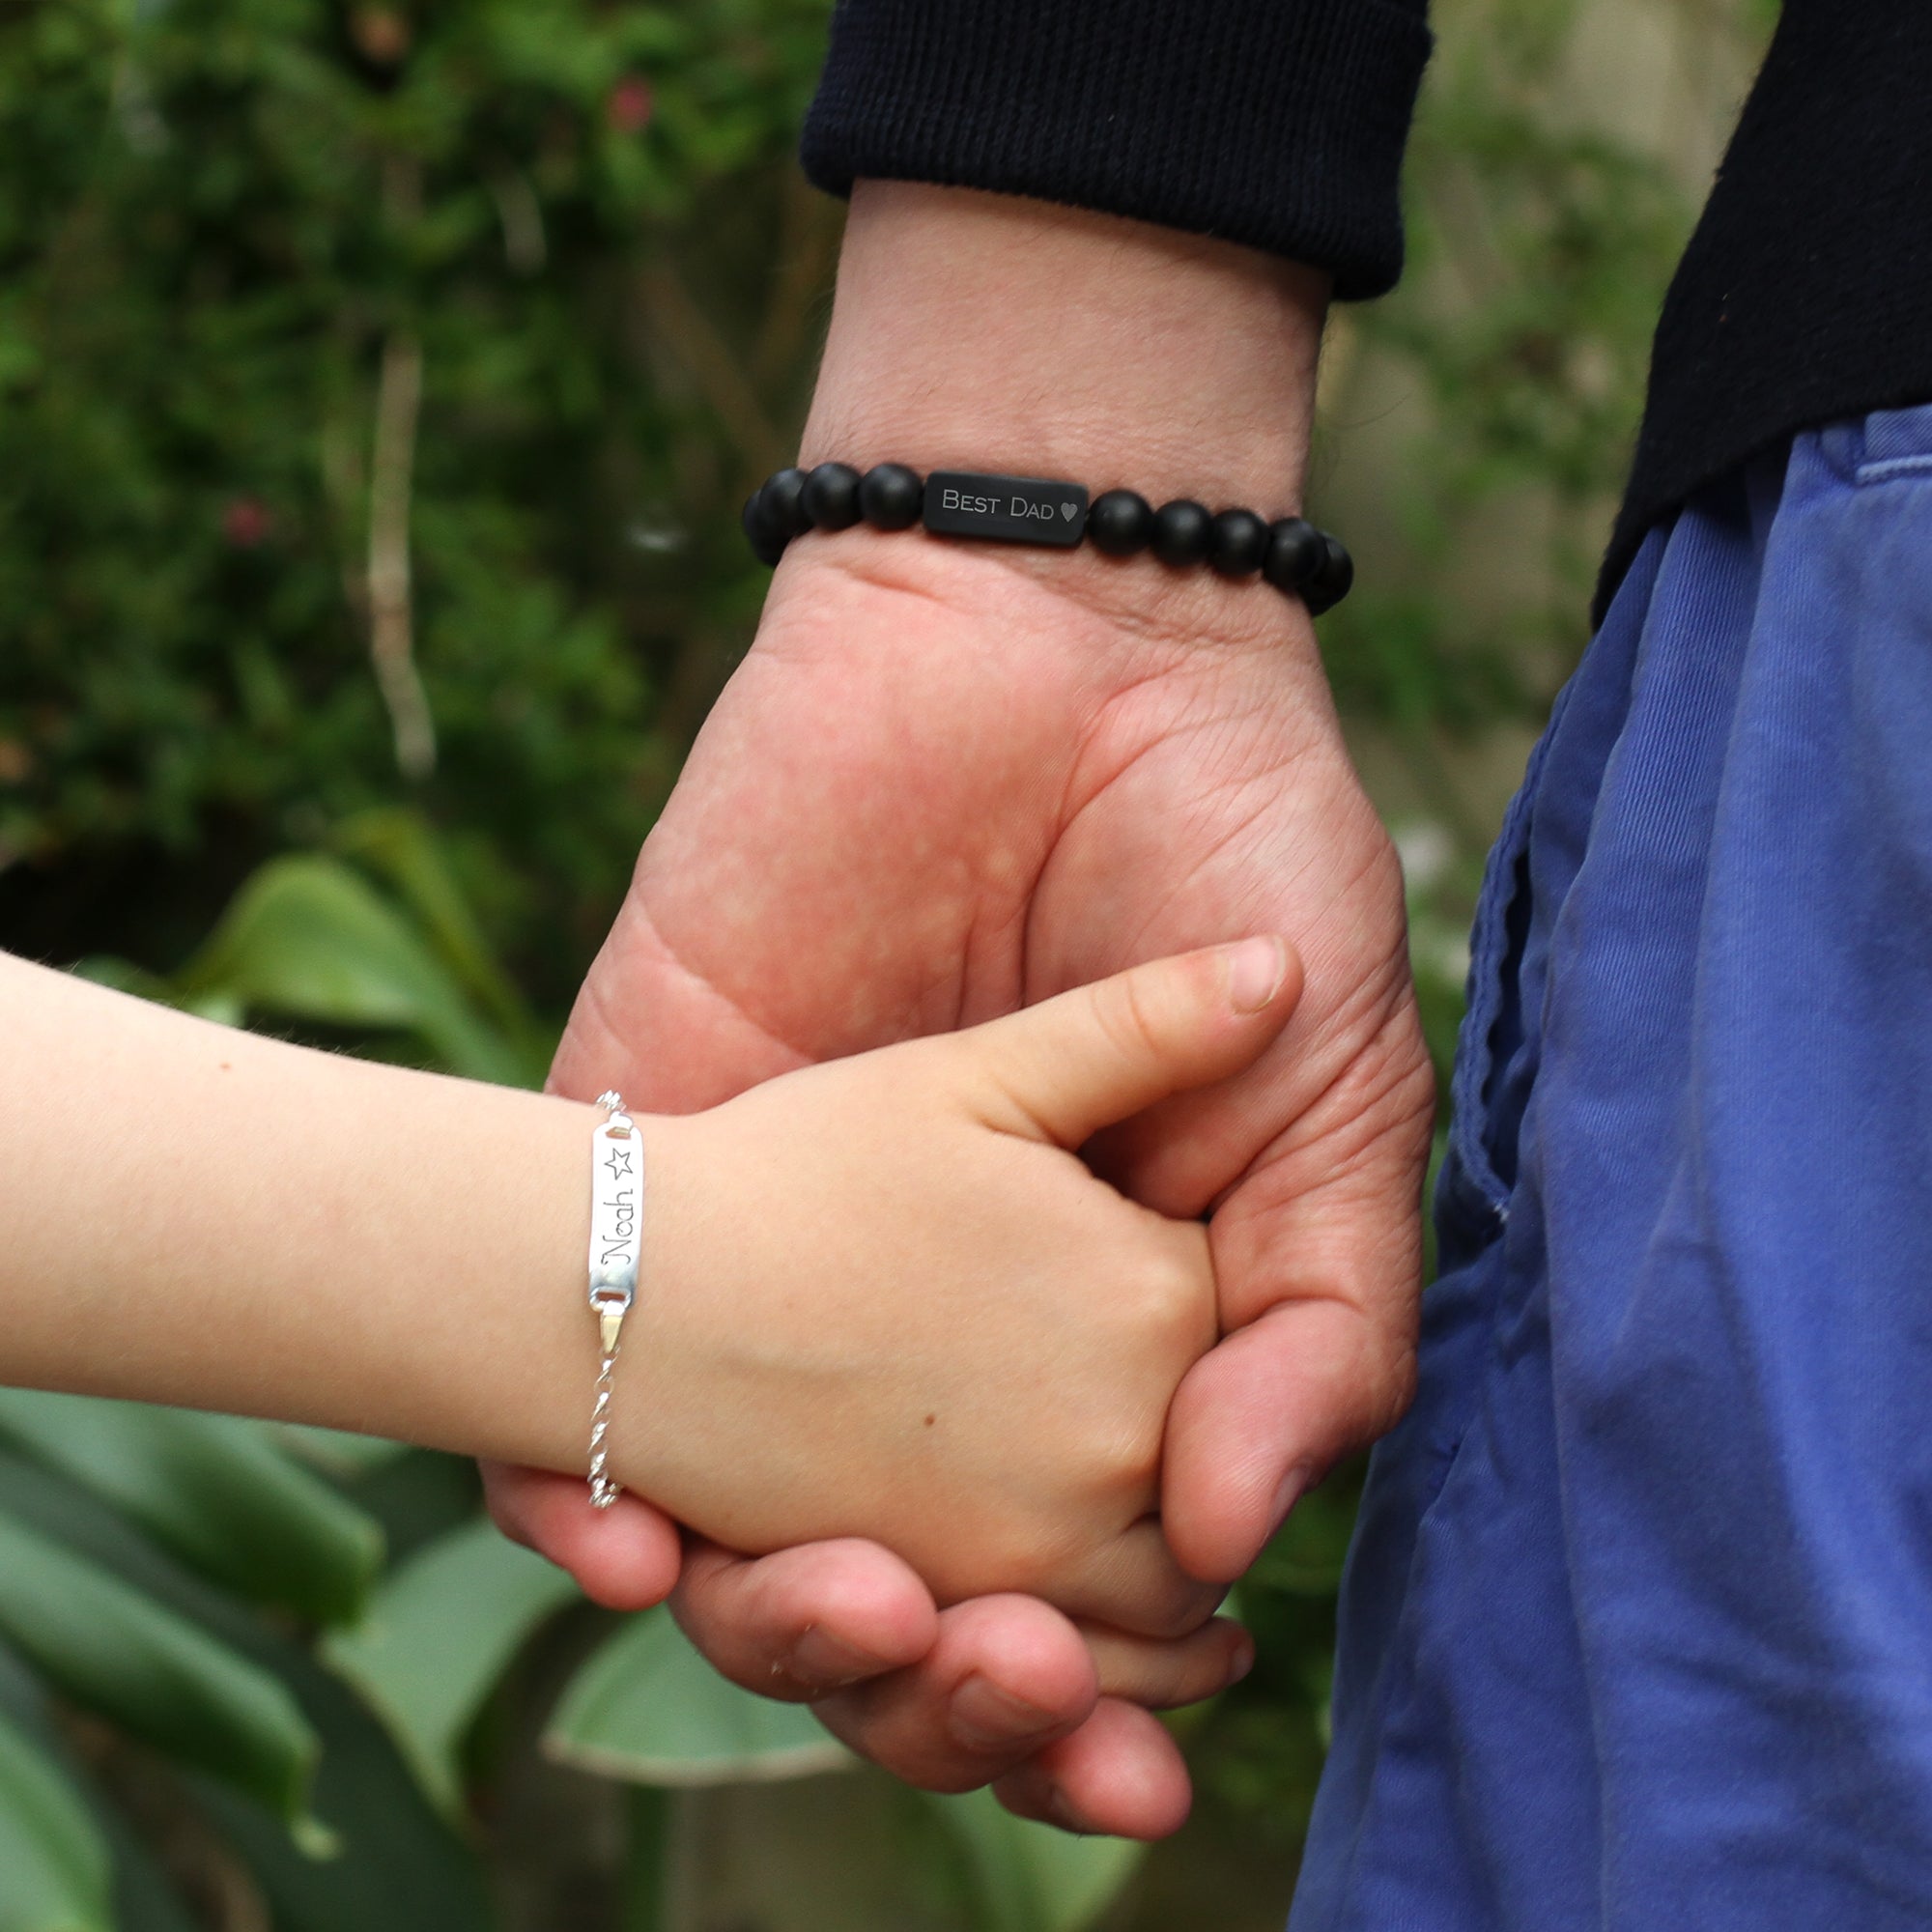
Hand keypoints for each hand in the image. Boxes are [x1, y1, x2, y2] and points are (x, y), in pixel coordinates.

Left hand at [490, 183, 1433, 1837]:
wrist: (1072, 640)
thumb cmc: (1231, 855)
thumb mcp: (1325, 1103)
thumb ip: (1312, 1324)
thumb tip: (1232, 1547)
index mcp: (1075, 1336)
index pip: (1056, 1584)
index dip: (1083, 1703)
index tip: (1126, 1768)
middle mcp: (911, 1322)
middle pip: (884, 1588)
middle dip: (931, 1690)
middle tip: (998, 1707)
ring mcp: (770, 1244)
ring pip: (711, 1521)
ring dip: (758, 1626)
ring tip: (843, 1626)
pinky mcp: (641, 1140)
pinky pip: (553, 1360)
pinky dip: (560, 1481)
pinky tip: (616, 1547)